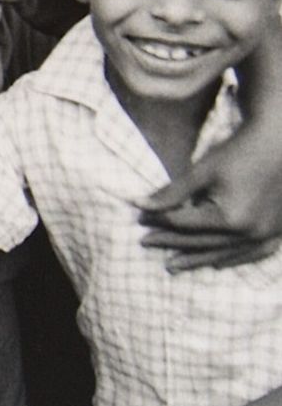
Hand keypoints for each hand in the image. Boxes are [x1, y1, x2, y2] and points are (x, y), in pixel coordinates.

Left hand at [139, 122, 281, 269]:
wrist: (281, 141)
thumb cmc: (238, 152)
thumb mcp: (201, 171)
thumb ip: (171, 193)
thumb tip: (137, 205)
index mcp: (230, 218)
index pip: (183, 224)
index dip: (158, 221)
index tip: (139, 219)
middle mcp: (250, 233)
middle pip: (201, 242)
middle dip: (171, 242)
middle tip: (146, 243)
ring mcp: (267, 235)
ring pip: (225, 253)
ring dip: (198, 259)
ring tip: (173, 264)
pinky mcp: (278, 232)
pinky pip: (254, 254)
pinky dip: (233, 258)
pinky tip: (217, 263)